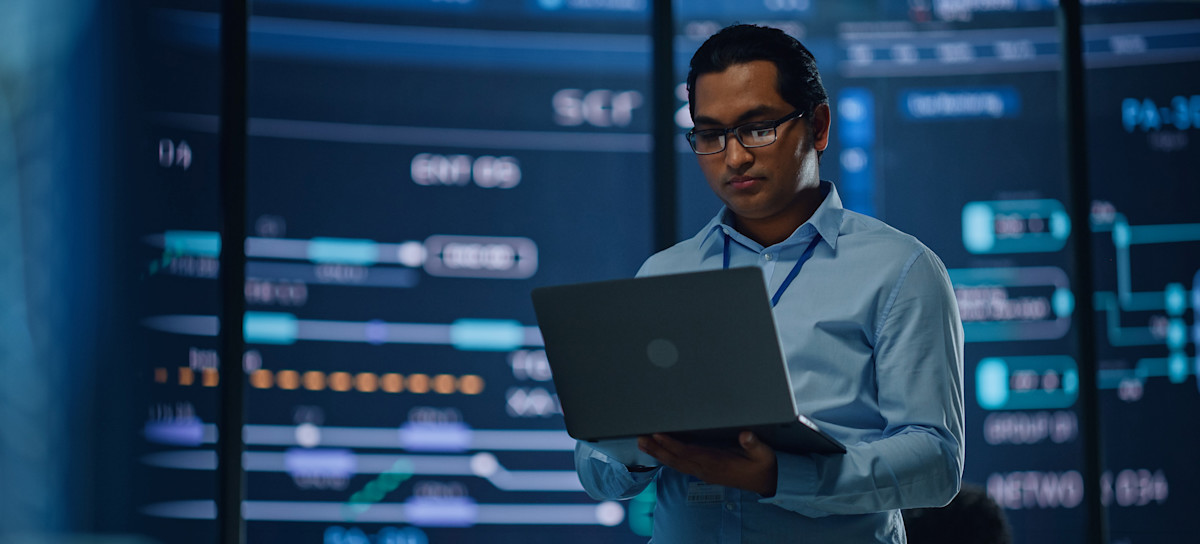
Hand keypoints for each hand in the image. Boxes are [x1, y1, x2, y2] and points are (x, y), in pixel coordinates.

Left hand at [637, 431, 777, 496]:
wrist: (765, 484)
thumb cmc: (762, 466)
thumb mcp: (763, 454)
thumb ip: (754, 444)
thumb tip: (745, 435)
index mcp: (717, 462)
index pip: (689, 453)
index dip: (672, 444)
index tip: (658, 435)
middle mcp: (706, 469)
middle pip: (677, 459)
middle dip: (658, 449)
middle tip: (641, 439)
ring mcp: (704, 472)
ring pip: (676, 464)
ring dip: (659, 454)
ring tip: (643, 444)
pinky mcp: (704, 473)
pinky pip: (681, 466)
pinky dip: (668, 459)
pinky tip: (659, 453)